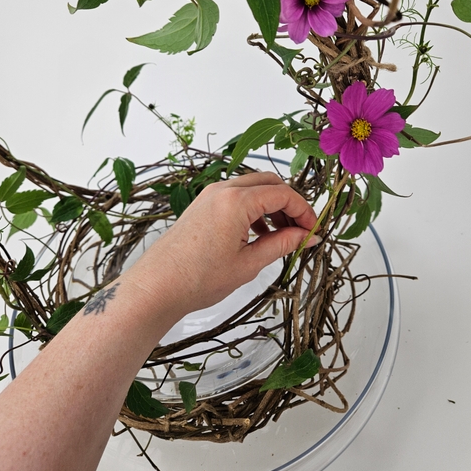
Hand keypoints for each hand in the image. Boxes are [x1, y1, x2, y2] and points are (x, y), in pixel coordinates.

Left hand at [132, 171, 318, 313]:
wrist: (156, 287)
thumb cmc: (198, 279)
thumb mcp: (249, 263)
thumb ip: (283, 244)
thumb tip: (309, 237)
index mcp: (236, 201)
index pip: (283, 194)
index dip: (305, 211)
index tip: (315, 230)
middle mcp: (222, 189)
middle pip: (269, 182)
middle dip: (290, 203)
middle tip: (302, 230)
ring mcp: (209, 195)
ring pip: (252, 187)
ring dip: (271, 205)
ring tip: (281, 235)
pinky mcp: (202, 205)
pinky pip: (235, 196)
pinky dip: (253, 208)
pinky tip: (258, 233)